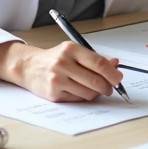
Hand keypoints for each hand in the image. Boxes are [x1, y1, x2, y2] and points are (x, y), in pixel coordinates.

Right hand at [5, 41, 123, 101]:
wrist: (29, 67)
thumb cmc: (55, 59)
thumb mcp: (74, 52)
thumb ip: (95, 58)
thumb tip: (116, 64)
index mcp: (70, 49)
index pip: (98, 63)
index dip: (112, 73)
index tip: (118, 78)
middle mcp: (62, 63)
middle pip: (95, 80)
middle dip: (107, 86)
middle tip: (110, 88)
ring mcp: (57, 79)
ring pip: (88, 93)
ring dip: (97, 93)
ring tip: (96, 89)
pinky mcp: (53, 94)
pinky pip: (78, 99)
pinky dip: (84, 97)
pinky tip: (82, 91)